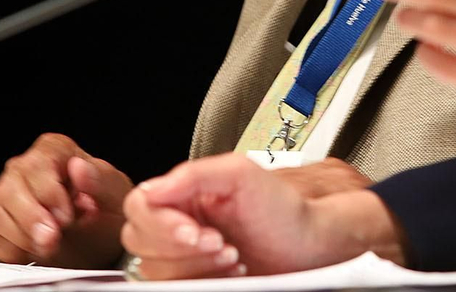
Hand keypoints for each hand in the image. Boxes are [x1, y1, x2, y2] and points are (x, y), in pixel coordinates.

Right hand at [0, 132, 131, 267]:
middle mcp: (25, 168)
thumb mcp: (116, 196)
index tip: (66, 216)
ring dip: (23, 237)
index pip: (38, 164)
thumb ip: (100, 180)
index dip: (49, 193)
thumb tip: (79, 168)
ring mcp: (6, 195)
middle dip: (32, 220)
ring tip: (51, 245)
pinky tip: (34, 249)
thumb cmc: (107, 212)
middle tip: (54, 238)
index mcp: (56, 151)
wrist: (100, 242)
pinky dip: (12, 251)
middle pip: (10, 188)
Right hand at [122, 153, 406, 277]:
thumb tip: (151, 190)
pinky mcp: (198, 281)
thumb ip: (194, 174)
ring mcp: (186, 256)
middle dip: (184, 249)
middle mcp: (180, 223)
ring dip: (197, 268)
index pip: (140, 206)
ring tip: (233, 257)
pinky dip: (204, 283)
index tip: (194, 230)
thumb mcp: (242, 175)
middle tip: (222, 244)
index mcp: (184, 194)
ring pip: (156, 270)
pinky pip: (175, 287)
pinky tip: (231, 275)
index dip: (162, 223)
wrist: (315, 246)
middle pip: (141, 242)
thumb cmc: (287, 211)